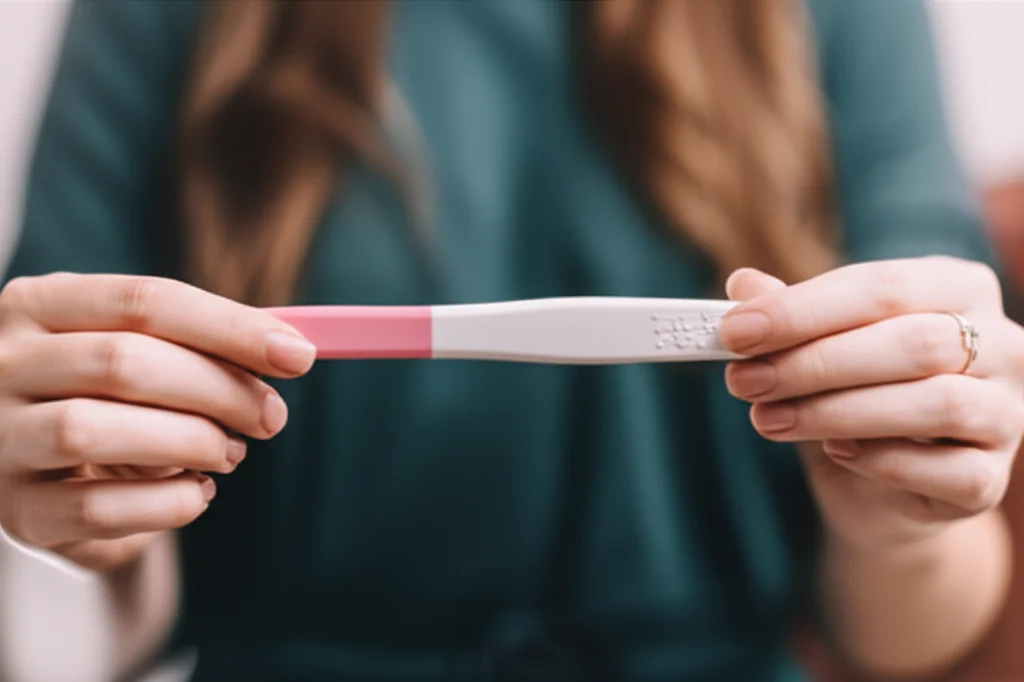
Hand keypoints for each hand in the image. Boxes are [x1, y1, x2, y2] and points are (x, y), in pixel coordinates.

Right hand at [0, 273, 315, 570]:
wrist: (44, 472)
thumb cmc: (108, 397)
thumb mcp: (142, 351)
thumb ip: (204, 343)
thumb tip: (292, 349)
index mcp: (39, 304)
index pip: (144, 301)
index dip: (230, 327)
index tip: (299, 355)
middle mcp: (1, 363)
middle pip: (123, 363)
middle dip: (219, 390)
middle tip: (271, 417)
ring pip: (92, 431)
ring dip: (188, 442)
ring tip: (230, 453)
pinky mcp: (15, 511)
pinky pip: (94, 509)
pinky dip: (166, 502)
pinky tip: (197, 492)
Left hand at [720, 257, 1023, 550]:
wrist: (880, 493)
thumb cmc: (850, 398)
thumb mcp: (814, 350)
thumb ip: (789, 317)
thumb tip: (743, 284)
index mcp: (958, 288)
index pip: (882, 287)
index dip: (804, 309)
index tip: (735, 330)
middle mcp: (1002, 344)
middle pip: (913, 343)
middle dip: (814, 362)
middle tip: (744, 379)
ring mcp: (1007, 413)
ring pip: (935, 403)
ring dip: (837, 411)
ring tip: (766, 419)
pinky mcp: (991, 479)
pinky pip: (946, 469)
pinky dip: (883, 460)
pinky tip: (834, 452)